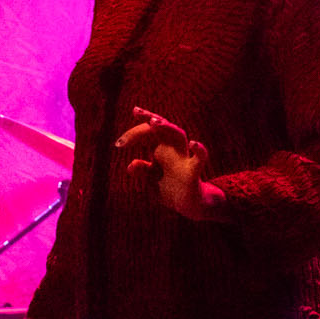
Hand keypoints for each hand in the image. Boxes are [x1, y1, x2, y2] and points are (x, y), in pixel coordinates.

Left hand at [116, 107, 224, 221]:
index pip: (149, 132)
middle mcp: (173, 149)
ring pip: (179, 135)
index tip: (119, 144)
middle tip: (137, 112)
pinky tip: (193, 144)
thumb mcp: (150, 178)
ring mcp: (184, 158)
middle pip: (163, 126)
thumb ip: (142, 169)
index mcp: (161, 149)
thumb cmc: (168, 188)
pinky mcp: (194, 171)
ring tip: (154, 122)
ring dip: (167, 127)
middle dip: (150, 118)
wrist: (186, 206)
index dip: (133, 133)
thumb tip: (131, 166)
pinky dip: (200, 150)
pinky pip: (200, 158)